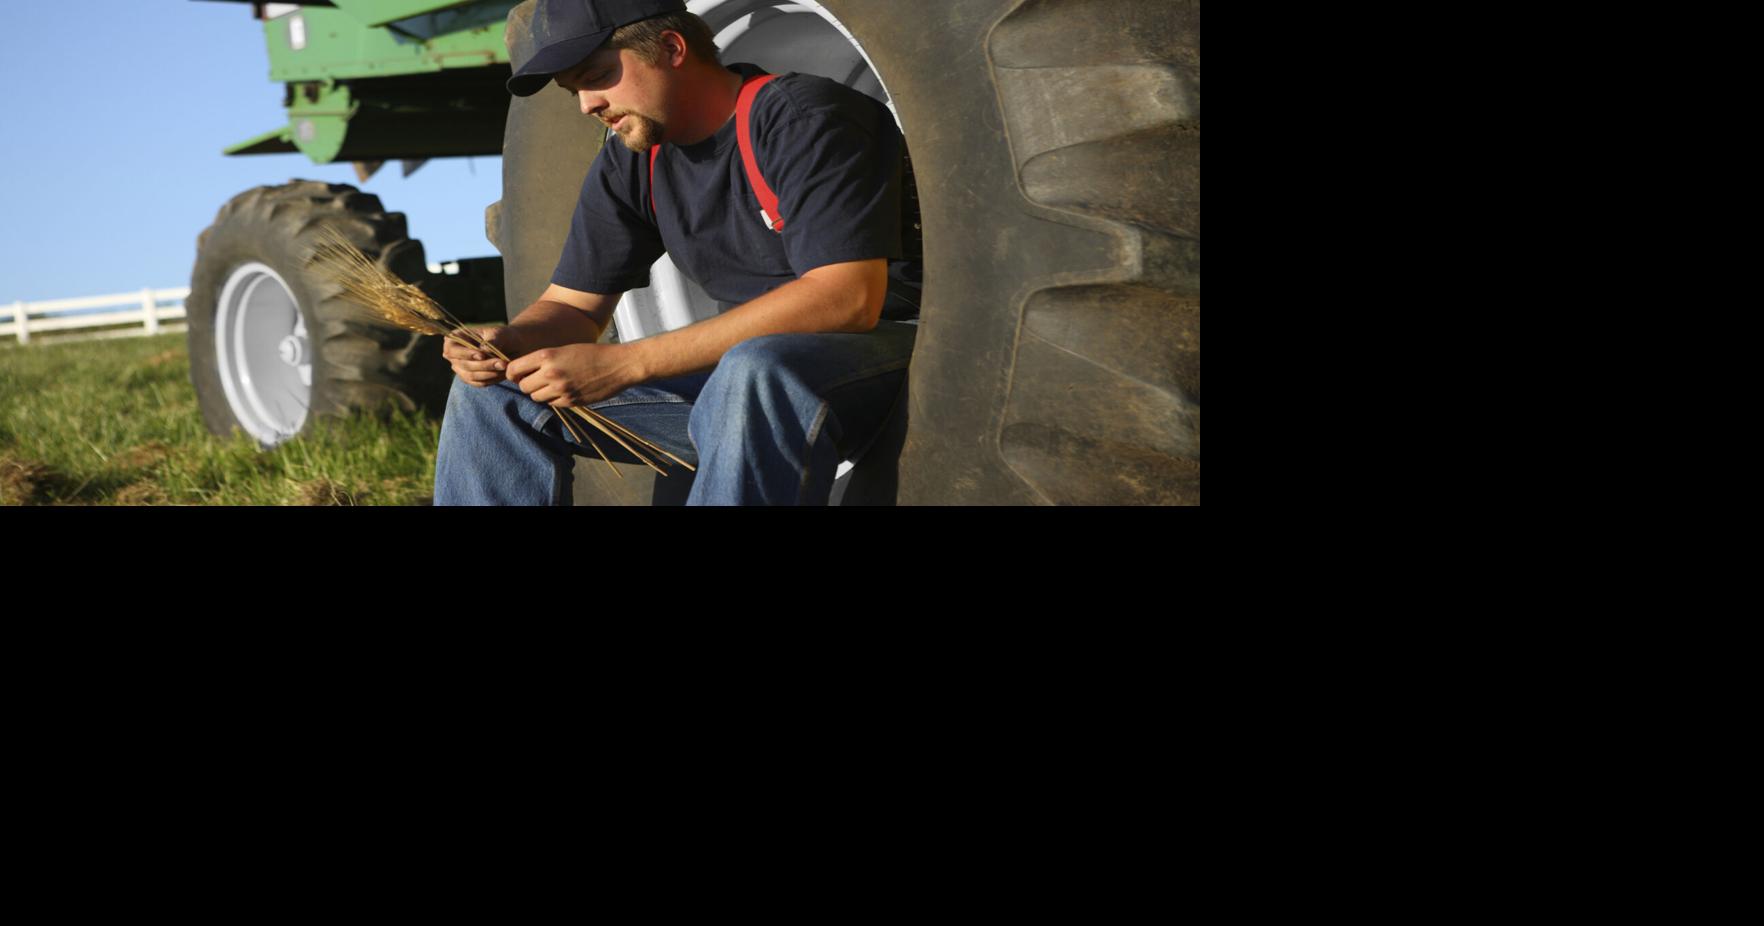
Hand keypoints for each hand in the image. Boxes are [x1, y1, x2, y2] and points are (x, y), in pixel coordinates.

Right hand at [444, 326, 526, 386]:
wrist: (511, 346)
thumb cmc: (502, 336)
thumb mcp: (499, 334)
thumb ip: (492, 341)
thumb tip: (483, 351)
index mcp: (456, 338)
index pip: (452, 350)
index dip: (465, 354)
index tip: (482, 355)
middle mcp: (455, 355)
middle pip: (464, 364)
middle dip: (484, 365)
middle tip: (502, 363)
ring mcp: (461, 368)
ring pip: (471, 376)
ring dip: (489, 373)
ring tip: (505, 367)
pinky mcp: (471, 379)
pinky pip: (479, 383)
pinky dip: (492, 379)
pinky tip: (504, 373)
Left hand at [506, 342, 637, 407]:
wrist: (618, 365)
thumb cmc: (591, 354)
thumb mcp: (564, 349)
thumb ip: (543, 360)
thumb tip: (523, 374)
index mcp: (547, 355)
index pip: (514, 369)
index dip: (512, 373)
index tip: (517, 374)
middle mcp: (551, 373)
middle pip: (523, 386)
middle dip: (527, 384)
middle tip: (536, 380)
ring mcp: (561, 389)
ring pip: (536, 397)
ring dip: (540, 392)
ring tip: (553, 384)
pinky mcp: (571, 401)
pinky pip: (552, 403)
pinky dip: (554, 399)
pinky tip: (566, 389)